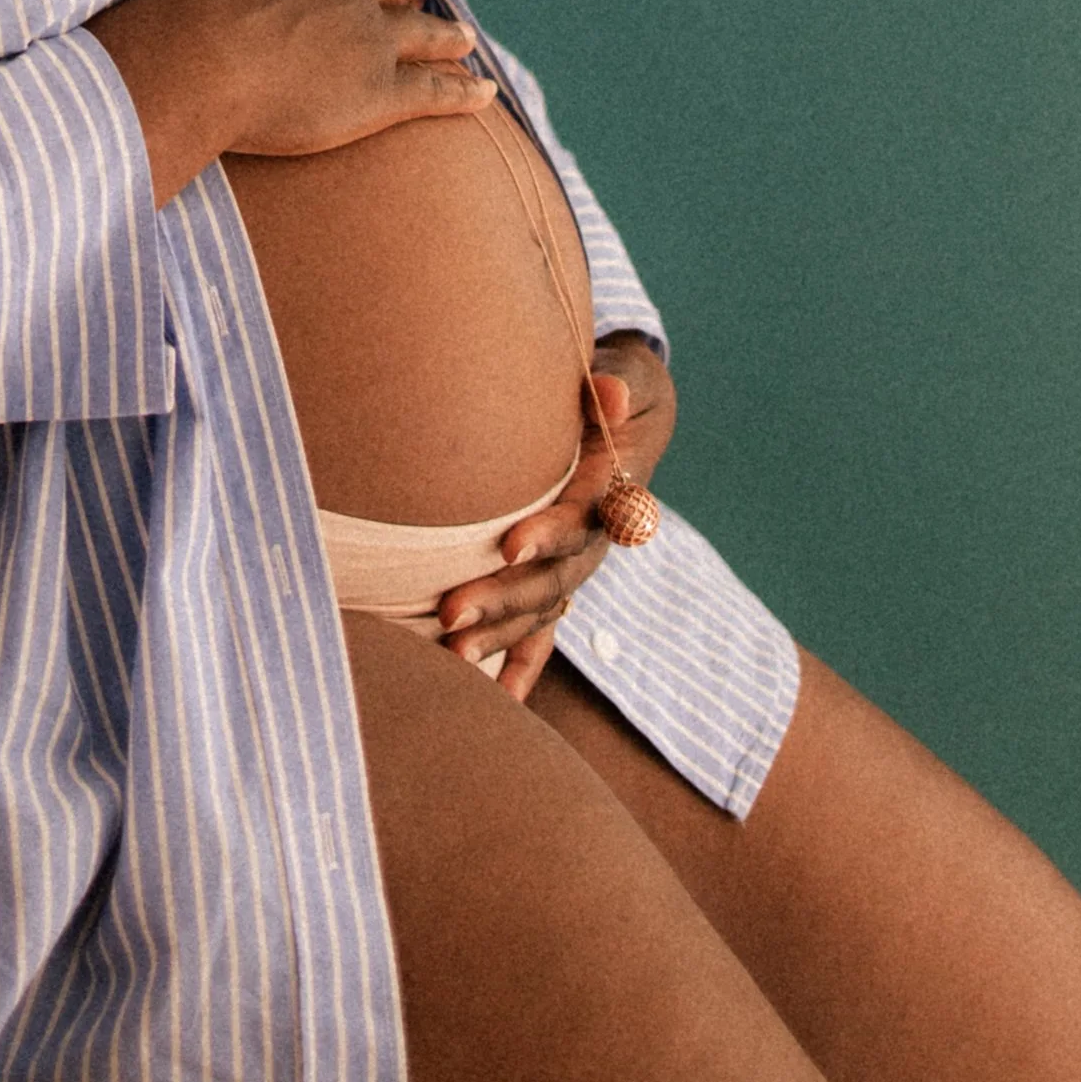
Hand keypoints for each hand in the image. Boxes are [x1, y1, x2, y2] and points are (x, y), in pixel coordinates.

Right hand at [85, 0, 496, 203]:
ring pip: (424, 32)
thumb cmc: (175, 11)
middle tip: (416, 3)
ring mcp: (372, 38)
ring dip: (447, 35)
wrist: (194, 63)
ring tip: (464, 39)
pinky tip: (486, 94)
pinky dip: (466, 91)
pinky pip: (437, 88)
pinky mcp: (383, 92)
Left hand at [435, 336, 677, 701]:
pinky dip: (520, 669)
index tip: (510, 543)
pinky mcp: (555, 580)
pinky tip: (496, 705)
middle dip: (504, 596)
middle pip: (555, 578)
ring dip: (499, 636)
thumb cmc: (619, 385)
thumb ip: (622, 380)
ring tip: (450, 654)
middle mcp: (595, 538)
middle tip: (450, 612)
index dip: (550, 532)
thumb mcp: (630, 375)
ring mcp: (575, 566)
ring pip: (541, 610)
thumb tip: (609, 391)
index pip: (582, 517)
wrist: (628, 413)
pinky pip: (541, 633)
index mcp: (612, 488)